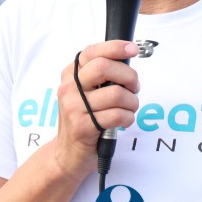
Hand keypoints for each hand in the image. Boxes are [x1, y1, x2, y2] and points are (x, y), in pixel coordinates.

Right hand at [54, 41, 139, 180]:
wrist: (67, 154)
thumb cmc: (83, 119)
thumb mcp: (86, 92)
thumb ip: (101, 76)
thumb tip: (127, 60)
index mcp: (70, 75)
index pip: (92, 52)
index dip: (115, 47)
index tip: (132, 49)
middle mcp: (69, 88)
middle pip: (104, 67)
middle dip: (128, 76)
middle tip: (134, 87)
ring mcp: (74, 107)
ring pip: (116, 94)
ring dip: (132, 102)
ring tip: (129, 108)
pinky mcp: (83, 127)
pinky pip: (116, 115)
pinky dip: (128, 118)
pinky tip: (124, 121)